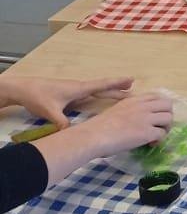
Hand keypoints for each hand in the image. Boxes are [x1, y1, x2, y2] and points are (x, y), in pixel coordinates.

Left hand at [0, 73, 133, 128]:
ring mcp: (75, 92)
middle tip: (135, 90)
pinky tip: (103, 101)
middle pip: (103, 88)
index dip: (117, 83)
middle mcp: (79, 88)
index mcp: (79, 89)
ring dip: (110, 92)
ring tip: (125, 95)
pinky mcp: (70, 96)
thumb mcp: (50, 111)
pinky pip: (90, 96)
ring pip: (97, 92)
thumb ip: (61, 122)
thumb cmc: (38, 96)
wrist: (24, 89)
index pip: (102, 85)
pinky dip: (100, 97)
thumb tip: (71, 133)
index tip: (131, 80)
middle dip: (118, 88)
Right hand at [83, 93, 173, 155]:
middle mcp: (142, 106)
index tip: (153, 117)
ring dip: (165, 128)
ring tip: (154, 137)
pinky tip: (149, 144)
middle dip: (166, 116)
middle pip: (168, 105)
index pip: (156, 96)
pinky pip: (162, 134)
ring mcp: (146, 118)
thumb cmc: (98, 127)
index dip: (159, 107)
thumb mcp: (116, 110)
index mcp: (133, 100)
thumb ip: (129, 112)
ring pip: (169, 118)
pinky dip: (159, 140)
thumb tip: (136, 122)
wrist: (93, 136)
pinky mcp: (147, 132)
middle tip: (158, 127)